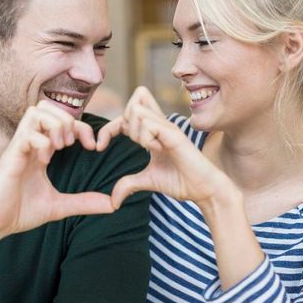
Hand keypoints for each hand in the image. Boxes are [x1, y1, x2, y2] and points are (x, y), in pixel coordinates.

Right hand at [0, 101, 116, 238]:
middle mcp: (30, 143)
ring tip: (60, 148)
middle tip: (72, 144)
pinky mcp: (10, 155)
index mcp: (41, 149)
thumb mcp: (59, 206)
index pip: (63, 121)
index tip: (93, 146)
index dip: (82, 127)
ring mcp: (19, 146)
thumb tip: (113, 205)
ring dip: (55, 125)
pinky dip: (42, 142)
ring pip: (37, 111)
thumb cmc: (18, 212)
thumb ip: (84, 202)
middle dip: (68, 120)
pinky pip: (27, 133)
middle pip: (48, 106)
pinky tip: (45, 160)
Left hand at [96, 87, 238, 208]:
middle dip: (120, 123)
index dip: (108, 127)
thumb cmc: (181, 181)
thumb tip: (113, 200)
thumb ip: (128, 184)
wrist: (204, 190)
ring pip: (136, 111)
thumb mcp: (147, 181)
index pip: (125, 114)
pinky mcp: (175, 134)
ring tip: (149, 148)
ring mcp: (167, 127)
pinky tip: (157, 150)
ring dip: (134, 131)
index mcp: (152, 131)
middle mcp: (160, 124)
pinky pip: (149, 124)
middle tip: (128, 145)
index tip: (98, 147)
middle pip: (132, 102)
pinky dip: (146, 138)